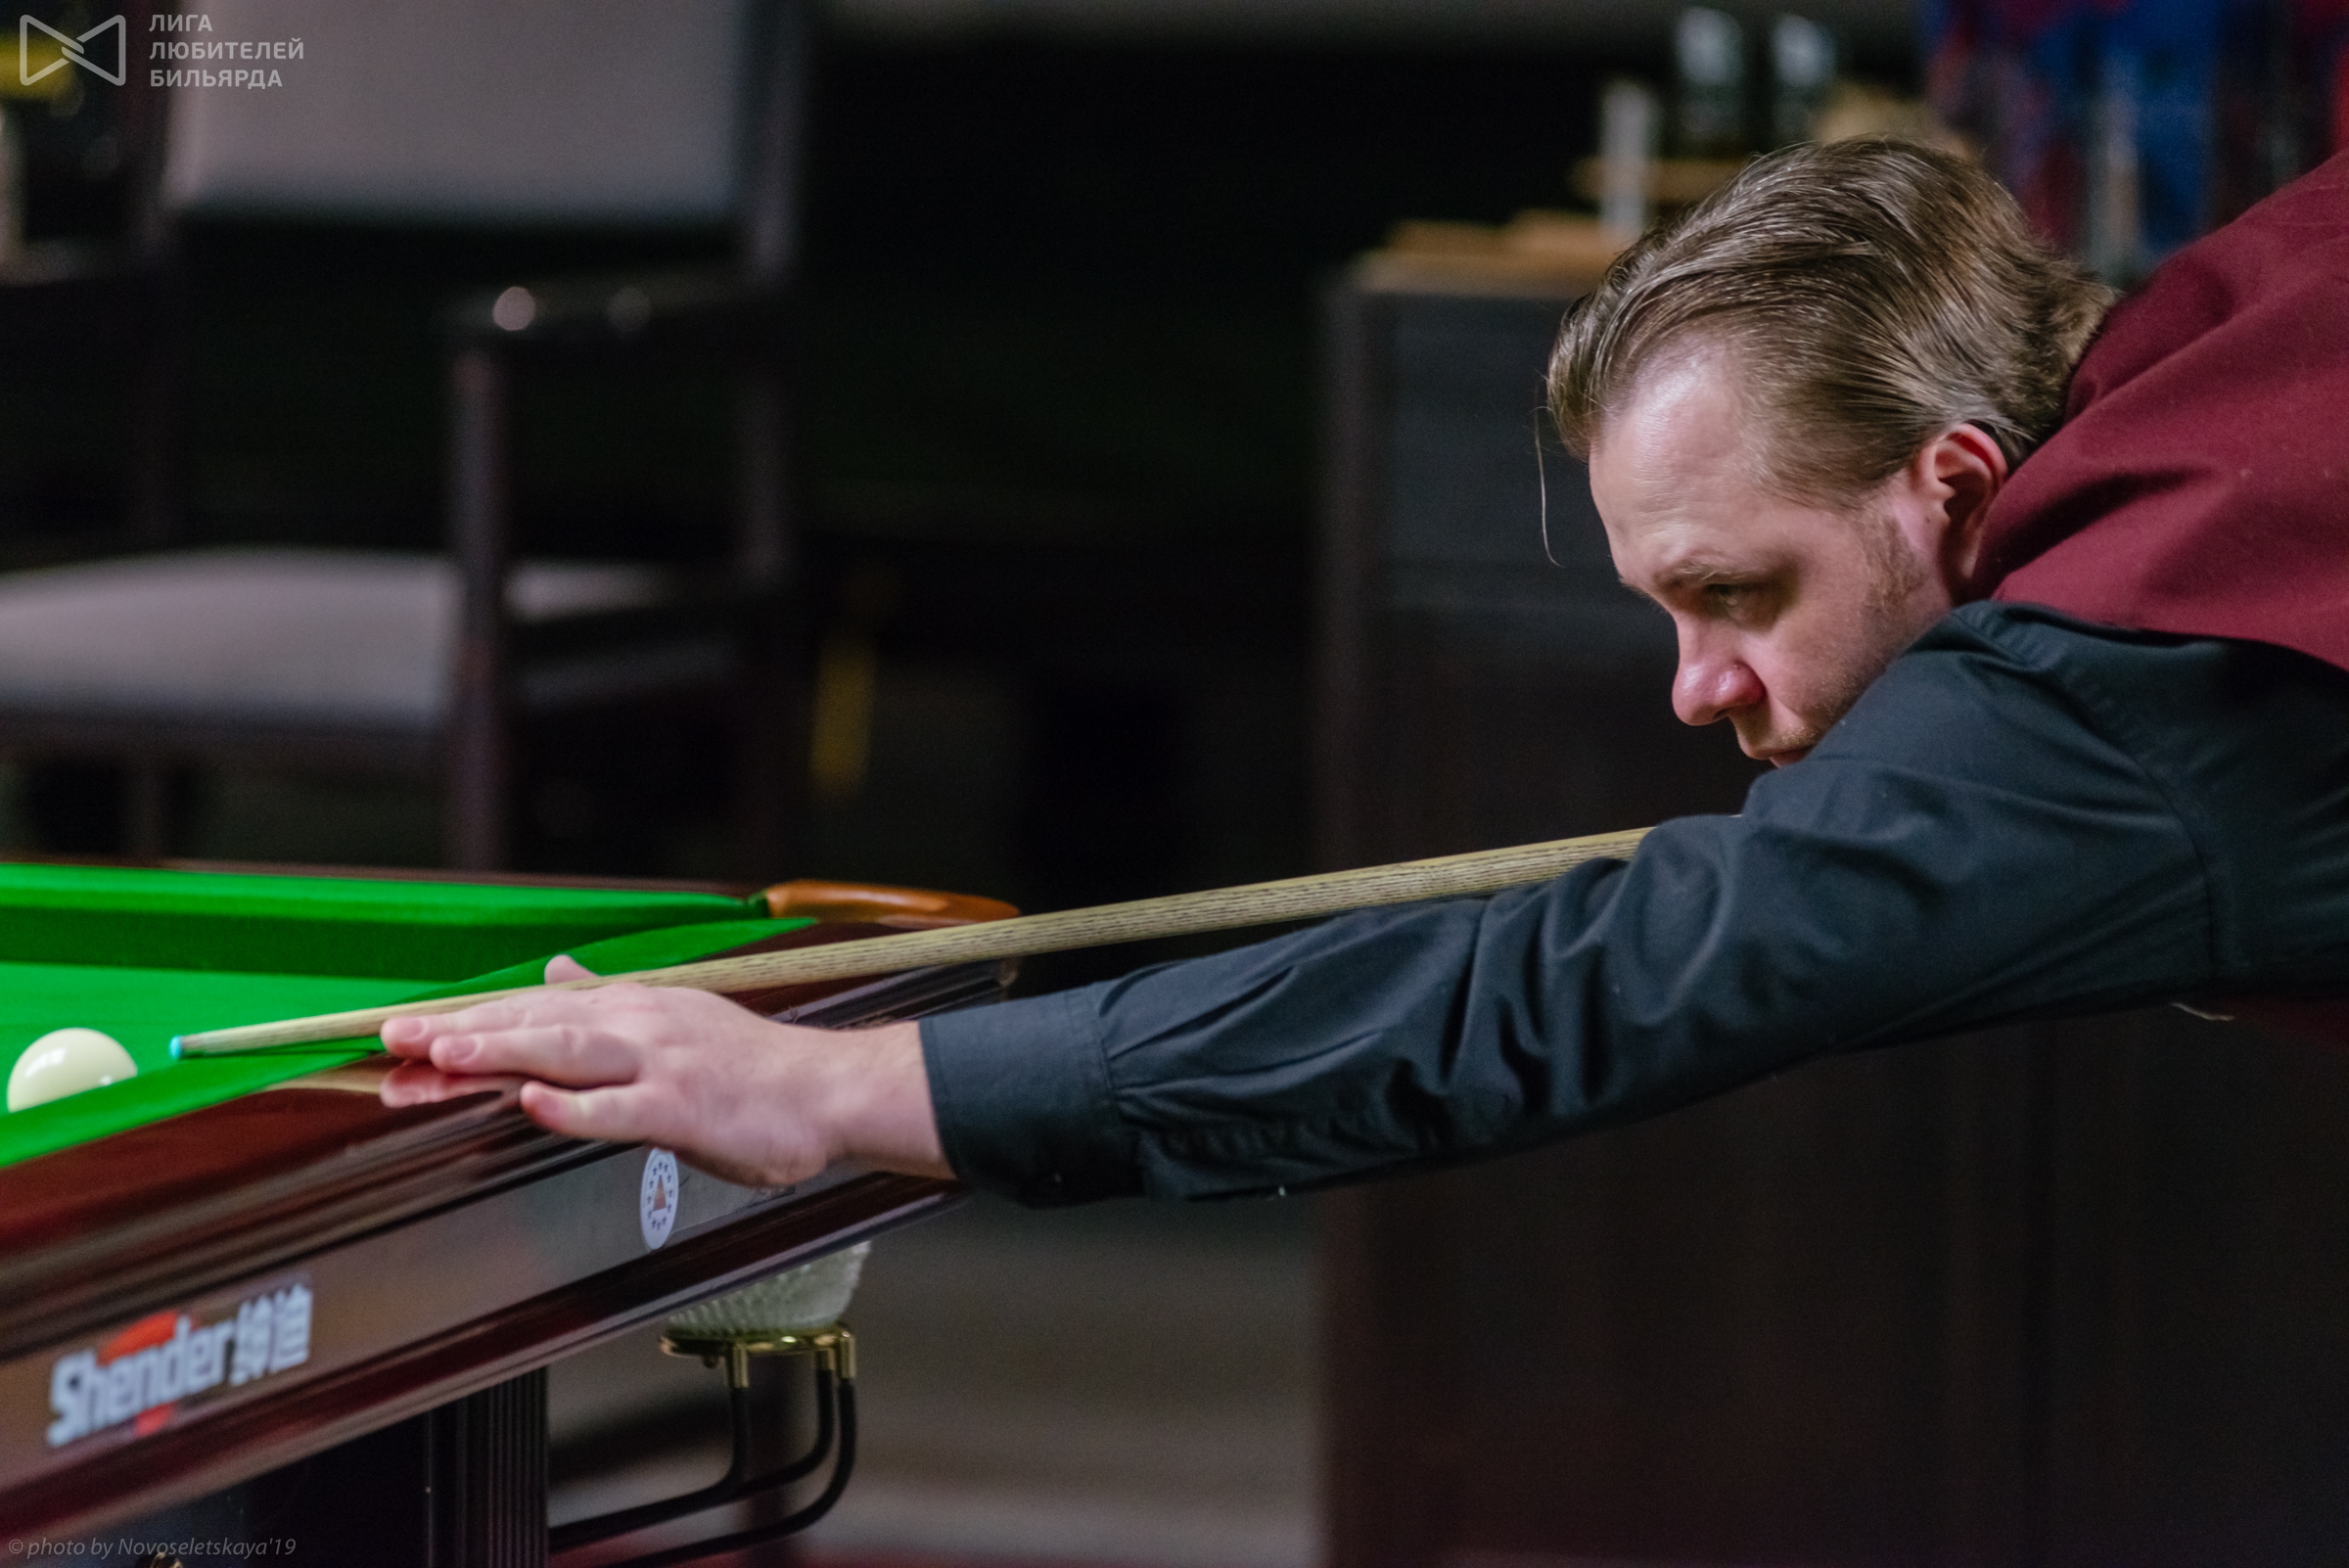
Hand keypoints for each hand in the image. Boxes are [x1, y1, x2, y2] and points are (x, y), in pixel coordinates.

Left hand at [378, 955, 950, 1185]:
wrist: (827, 1091)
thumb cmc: (751, 1070)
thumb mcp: (674, 1019)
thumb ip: (608, 1000)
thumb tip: (554, 972)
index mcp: (630, 1009)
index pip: (530, 1013)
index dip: (464, 1021)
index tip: (402, 1030)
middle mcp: (637, 1025)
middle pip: (532, 1026)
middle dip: (458, 1032)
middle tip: (391, 1036)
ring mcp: (659, 1064)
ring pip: (566, 1053)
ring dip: (501, 1052)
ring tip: (443, 1055)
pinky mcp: (683, 1108)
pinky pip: (620, 1109)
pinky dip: (576, 1107)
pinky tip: (534, 1106)